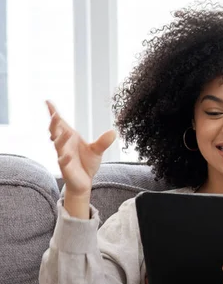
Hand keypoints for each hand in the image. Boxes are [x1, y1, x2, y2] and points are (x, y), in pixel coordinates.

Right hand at [47, 101, 115, 217]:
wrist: (84, 182)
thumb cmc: (86, 164)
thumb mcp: (97, 151)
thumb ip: (103, 142)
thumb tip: (113, 131)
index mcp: (70, 138)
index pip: (60, 124)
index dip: (53, 113)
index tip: (48, 101)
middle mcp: (64, 146)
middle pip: (55, 132)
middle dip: (54, 124)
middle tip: (55, 114)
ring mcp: (63, 156)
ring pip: (58, 146)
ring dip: (60, 139)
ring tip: (64, 132)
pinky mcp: (66, 168)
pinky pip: (63, 163)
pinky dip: (65, 159)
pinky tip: (66, 156)